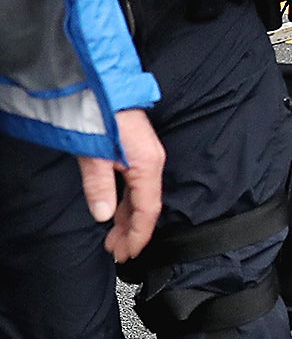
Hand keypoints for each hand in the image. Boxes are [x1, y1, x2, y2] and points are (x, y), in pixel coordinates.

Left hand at [77, 107, 163, 261]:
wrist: (102, 85)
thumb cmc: (100, 116)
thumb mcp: (94, 155)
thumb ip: (99, 187)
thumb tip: (102, 215)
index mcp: (147, 166)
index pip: (147, 210)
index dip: (138, 235)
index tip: (128, 253)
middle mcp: (151, 162)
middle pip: (145, 206)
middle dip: (131, 232)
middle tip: (116, 252)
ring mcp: (145, 156)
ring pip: (139, 196)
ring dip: (126, 218)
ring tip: (112, 237)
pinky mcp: (137, 151)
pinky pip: (136, 185)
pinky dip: (125, 202)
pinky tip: (114, 211)